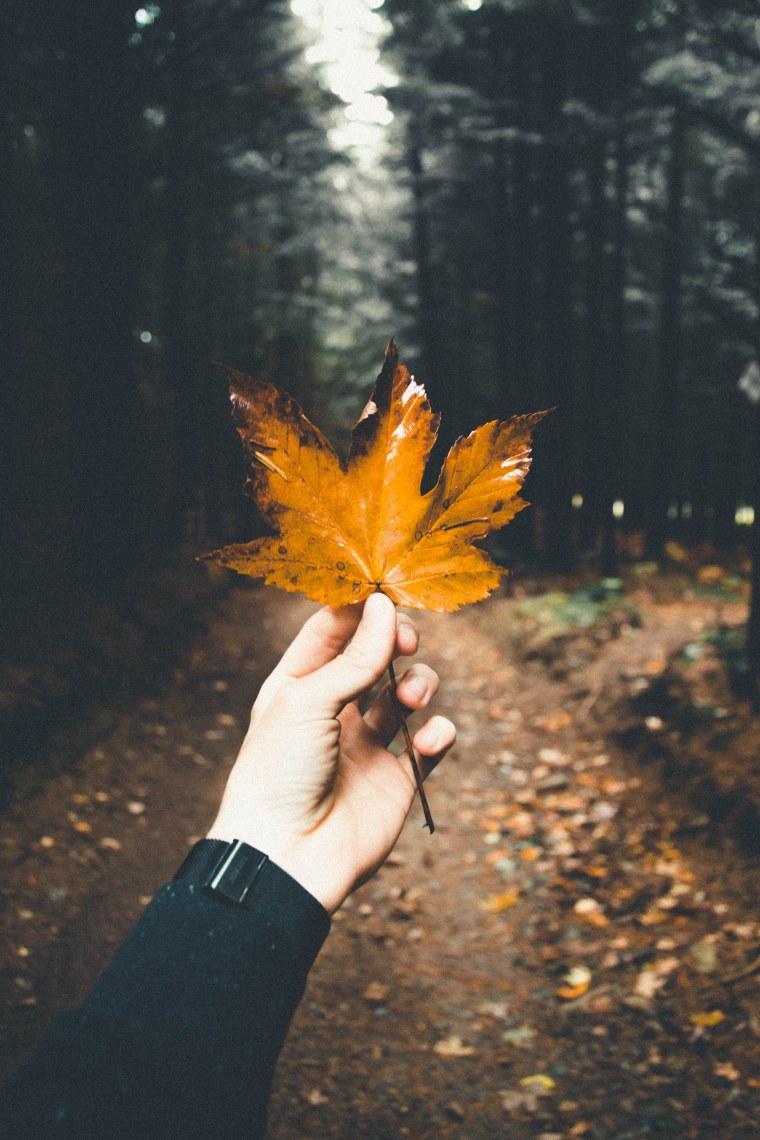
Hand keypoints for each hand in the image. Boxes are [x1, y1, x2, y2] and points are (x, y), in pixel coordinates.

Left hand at [207, 592, 455, 912]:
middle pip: (377, 656)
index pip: (333, 630)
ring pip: (408, 692)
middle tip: (406, 641)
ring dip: (419, 683)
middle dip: (397, 641)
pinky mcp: (396, 780)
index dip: (362, 609)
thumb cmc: (279, 773)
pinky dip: (438, 733)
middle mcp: (334, 710)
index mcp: (298, 685)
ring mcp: (367, 744)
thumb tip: (385, 605)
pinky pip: (431, 743)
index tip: (388, 592)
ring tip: (411, 698)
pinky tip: (425, 741)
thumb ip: (355, 656)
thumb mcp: (309, 700)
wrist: (286, 858)